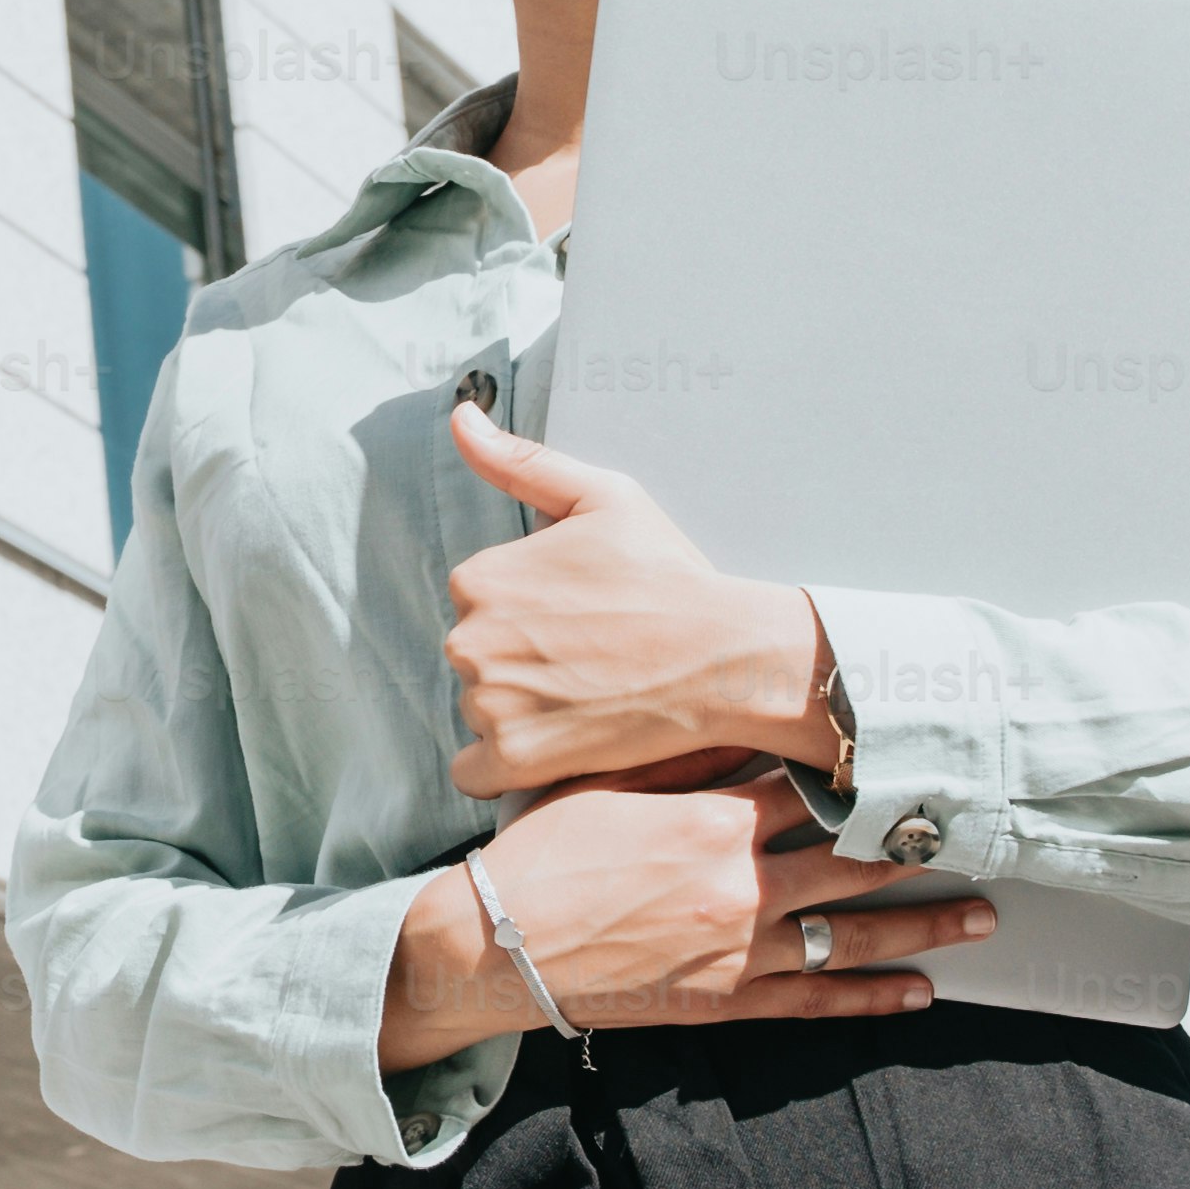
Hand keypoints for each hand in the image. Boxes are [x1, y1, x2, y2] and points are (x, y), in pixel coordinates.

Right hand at [376, 782, 991, 1064]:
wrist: (496, 946)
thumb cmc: (541, 857)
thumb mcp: (606, 783)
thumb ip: (685, 756)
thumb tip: (749, 724)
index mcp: (714, 822)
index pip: (814, 791)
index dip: (873, 779)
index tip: (918, 767)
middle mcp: (740, 886)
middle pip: (853, 862)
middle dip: (921, 849)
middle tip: (979, 837)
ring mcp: (738, 950)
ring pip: (851, 936)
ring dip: (922, 926)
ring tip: (981, 917)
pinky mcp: (724, 1000)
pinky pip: (814, 1001)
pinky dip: (870, 997)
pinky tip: (916, 992)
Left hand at [440, 402, 833, 800]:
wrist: (728, 657)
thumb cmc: (670, 575)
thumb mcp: (602, 498)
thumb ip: (519, 461)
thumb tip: (461, 414)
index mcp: (479, 577)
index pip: (478, 601)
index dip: (530, 609)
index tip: (579, 615)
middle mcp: (469, 640)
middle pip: (474, 658)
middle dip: (519, 660)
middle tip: (589, 659)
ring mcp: (489, 703)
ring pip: (478, 712)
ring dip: (518, 712)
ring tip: (587, 698)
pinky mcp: (514, 759)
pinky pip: (474, 774)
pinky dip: (504, 766)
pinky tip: (553, 746)